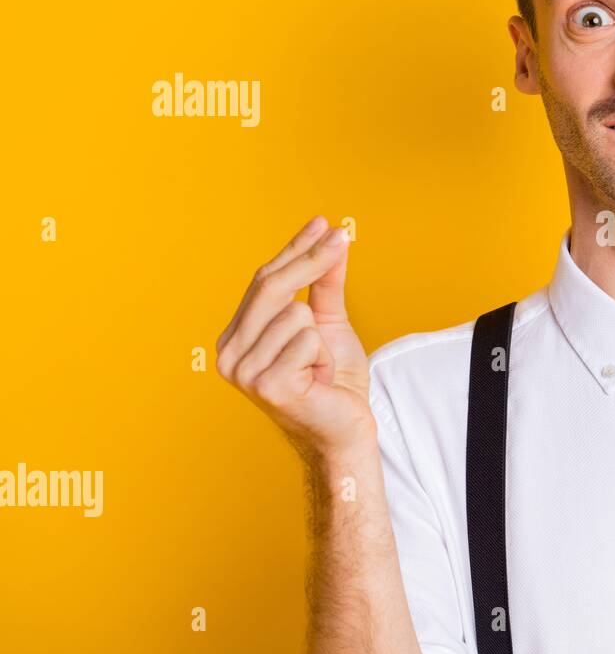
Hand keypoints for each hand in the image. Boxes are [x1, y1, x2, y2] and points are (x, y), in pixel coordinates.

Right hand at [216, 216, 375, 460]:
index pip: (264, 280)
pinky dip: (324, 357)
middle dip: (313, 260)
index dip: (296, 249)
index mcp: (236, 336)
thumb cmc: (334, 381)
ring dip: (321, 340)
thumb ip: (324, 284)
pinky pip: (307, 339)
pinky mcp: (267, 384)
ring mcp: (244, 371)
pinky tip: (317, 381)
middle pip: (272, 286)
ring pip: (296, 313)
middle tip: (343, 239)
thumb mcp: (329, 323)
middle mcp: (229, 352)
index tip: (324, 223)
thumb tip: (329, 238)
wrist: (346, 431)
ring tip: (318, 368)